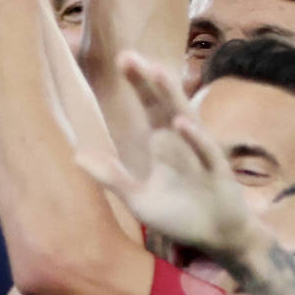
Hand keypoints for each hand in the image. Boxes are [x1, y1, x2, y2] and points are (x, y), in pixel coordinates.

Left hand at [79, 51, 259, 262]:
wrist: (216, 238)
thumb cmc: (178, 215)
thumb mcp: (138, 198)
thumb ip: (111, 177)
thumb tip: (76, 157)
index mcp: (162, 142)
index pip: (148, 105)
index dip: (136, 82)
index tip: (121, 57)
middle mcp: (181, 140)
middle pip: (163, 103)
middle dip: (148, 80)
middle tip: (128, 55)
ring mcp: (200, 153)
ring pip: (186, 118)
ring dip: (172, 96)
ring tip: (157, 73)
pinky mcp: (217, 173)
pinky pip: (205, 151)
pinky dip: (194, 138)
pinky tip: (180, 124)